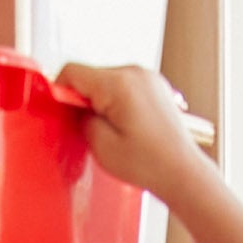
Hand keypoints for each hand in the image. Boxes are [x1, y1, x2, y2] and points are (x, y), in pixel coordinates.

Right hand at [59, 60, 205, 203]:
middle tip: (90, 129)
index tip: (60, 109)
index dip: (60, 91)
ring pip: (106, 81)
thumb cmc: (151, 163)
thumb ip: (81, 120)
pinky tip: (124, 125)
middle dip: (83, 100)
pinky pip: (123, 86)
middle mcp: (135, 73)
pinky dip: (116, 102)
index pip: (73, 71)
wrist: (182, 170)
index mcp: (120, 84)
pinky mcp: (154, 85)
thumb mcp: (101, 146)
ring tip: (112, 130)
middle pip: (90, 75)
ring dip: (100, 102)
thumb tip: (74, 109)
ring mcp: (147, 77)